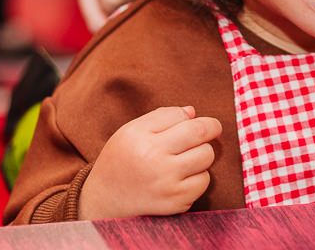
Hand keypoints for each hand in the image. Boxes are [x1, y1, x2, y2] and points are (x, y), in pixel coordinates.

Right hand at [80, 106, 221, 219]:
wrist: (105, 201)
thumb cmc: (122, 159)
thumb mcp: (131, 131)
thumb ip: (162, 116)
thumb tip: (193, 112)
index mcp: (140, 137)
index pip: (182, 117)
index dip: (193, 118)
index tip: (193, 122)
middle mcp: (154, 160)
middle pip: (201, 134)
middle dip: (209, 130)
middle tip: (207, 132)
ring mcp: (166, 184)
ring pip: (207, 157)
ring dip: (202, 155)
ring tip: (185, 158)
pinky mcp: (175, 203)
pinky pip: (203, 182)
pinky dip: (198, 177)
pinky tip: (181, 178)